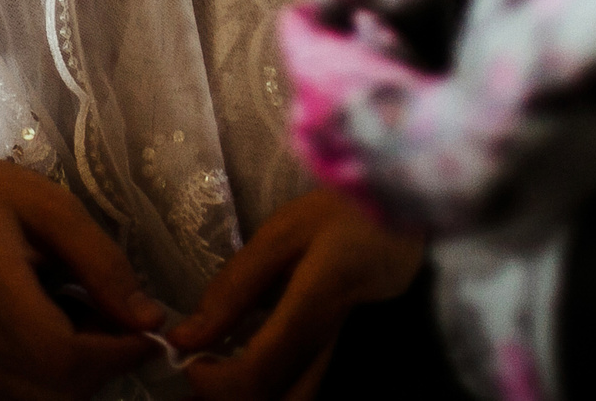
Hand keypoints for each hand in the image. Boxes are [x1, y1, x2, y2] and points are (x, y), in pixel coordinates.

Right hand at [0, 129, 162, 400]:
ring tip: (83, 321)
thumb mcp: (52, 207)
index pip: (65, 356)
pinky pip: (19, 400)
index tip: (150, 329)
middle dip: (104, 365)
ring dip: (79, 376)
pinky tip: (53, 334)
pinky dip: (51, 381)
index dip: (118, 354)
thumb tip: (147, 318)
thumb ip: (102, 262)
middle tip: (117, 320)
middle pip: (58, 392)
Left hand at [171, 189, 422, 400]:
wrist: (409, 216)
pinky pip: (309, 388)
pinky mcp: (354, 358)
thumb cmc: (344, 214)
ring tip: (221, 375)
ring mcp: (354, 354)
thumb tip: (186, 335)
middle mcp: (340, 339)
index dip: (217, 380)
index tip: (190, 359)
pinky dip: (273, 391)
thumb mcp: (283, 233)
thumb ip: (235, 286)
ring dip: (254, 398)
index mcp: (320, 298)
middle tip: (204, 374)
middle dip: (233, 400)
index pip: (262, 367)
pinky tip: (250, 370)